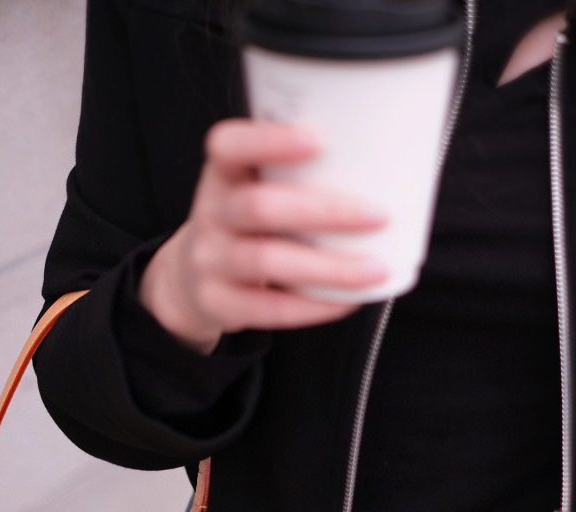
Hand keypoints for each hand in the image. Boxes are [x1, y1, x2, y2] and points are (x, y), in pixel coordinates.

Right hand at [137, 118, 389, 354]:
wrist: (188, 280)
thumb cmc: (245, 227)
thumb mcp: (251, 189)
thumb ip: (295, 177)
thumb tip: (387, 170)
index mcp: (223, 175)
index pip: (228, 147)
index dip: (267, 141)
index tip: (318, 139)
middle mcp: (211, 214)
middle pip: (260, 208)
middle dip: (324, 212)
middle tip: (378, 216)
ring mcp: (210, 261)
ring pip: (268, 262)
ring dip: (329, 267)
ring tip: (376, 269)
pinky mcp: (218, 302)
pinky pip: (270, 308)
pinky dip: (314, 306)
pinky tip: (348, 301)